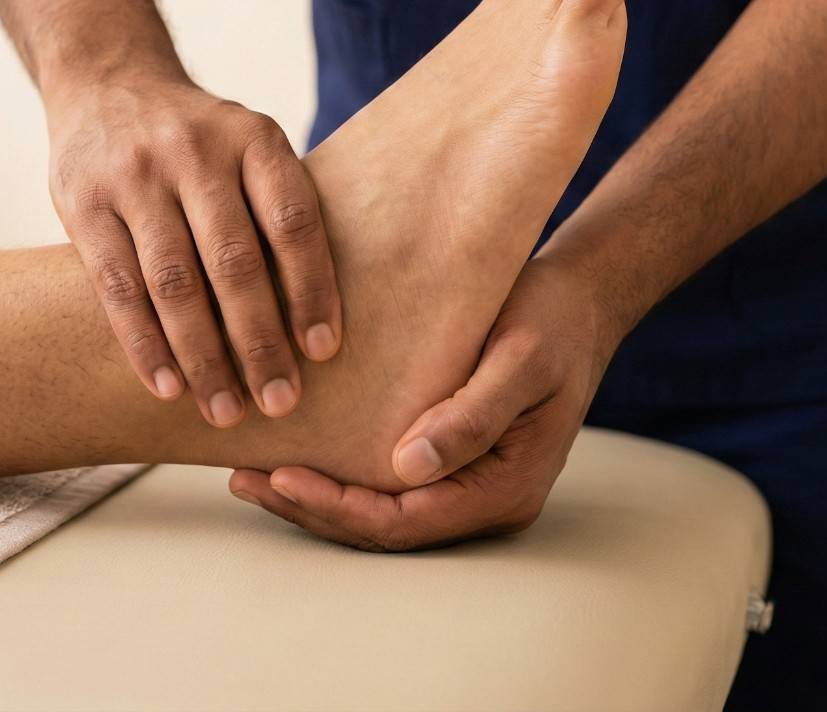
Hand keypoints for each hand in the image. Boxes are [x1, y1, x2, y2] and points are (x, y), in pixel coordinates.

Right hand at [47, 73, 341, 426]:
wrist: (109, 82)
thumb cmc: (201, 140)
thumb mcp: (249, 146)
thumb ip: (278, 211)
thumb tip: (323, 319)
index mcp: (253, 137)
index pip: (291, 221)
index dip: (311, 289)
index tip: (324, 352)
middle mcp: (194, 151)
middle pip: (234, 261)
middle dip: (260, 342)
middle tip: (281, 402)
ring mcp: (134, 175)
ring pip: (173, 283)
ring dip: (202, 357)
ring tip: (225, 411)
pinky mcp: (83, 202)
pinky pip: (118, 287)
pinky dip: (145, 344)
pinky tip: (168, 387)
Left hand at [228, 254, 622, 548]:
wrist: (581, 299)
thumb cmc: (554, 320)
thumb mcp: (520, 358)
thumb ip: (471, 415)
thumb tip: (407, 467)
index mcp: (506, 485)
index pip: (406, 519)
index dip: (339, 506)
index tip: (283, 475)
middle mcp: (487, 498)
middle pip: (386, 528)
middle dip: (312, 508)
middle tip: (245, 479)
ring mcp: (471, 485)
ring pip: (382, 512)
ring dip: (317, 499)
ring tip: (253, 476)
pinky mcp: (454, 461)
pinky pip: (390, 485)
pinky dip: (339, 477)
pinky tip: (296, 454)